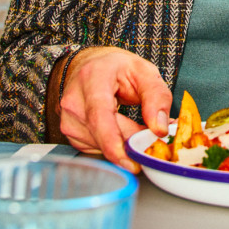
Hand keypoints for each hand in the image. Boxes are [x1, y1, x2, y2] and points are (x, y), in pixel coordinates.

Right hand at [56, 46, 170, 172]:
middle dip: (132, 144)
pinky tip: (124, 133)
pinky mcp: (71, 134)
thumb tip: (160, 129)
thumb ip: (157, 97)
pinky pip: (96, 149)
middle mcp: (74, 100)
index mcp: (92, 79)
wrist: (92, 67)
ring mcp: (68, 119)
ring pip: (100, 146)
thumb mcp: (145, 72)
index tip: (132, 161)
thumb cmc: (118, 68)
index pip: (99, 116)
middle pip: (102, 135)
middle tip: (154, 141)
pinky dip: (115, 146)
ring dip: (124, 145)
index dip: (114, 141)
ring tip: (139, 128)